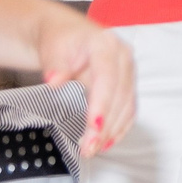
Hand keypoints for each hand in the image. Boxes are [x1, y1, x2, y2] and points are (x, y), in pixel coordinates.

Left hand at [36, 11, 136, 156]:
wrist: (67, 34)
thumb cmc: (60, 40)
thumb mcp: (52, 49)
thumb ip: (55, 66)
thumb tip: (54, 81)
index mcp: (106, 45)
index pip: (108, 79)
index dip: (102, 105)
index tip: (93, 127)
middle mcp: (123, 58)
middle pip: (120, 96)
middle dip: (106, 125)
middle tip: (88, 148)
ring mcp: (128, 71)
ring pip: (127, 105)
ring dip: (113, 130)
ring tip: (94, 149)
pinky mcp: (128, 84)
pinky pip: (129, 108)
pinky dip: (120, 127)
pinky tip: (107, 140)